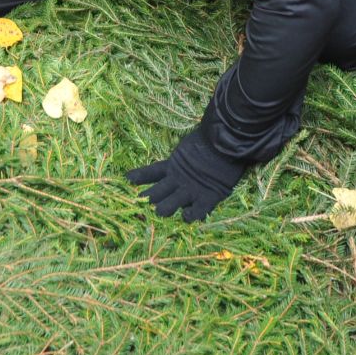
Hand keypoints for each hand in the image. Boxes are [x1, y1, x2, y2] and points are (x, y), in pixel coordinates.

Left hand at [126, 124, 246, 221]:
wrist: (229, 140)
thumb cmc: (212, 137)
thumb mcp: (191, 144)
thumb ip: (185, 153)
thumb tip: (182, 149)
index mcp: (173, 164)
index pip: (150, 172)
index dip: (139, 176)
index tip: (126, 179)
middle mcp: (178, 179)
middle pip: (156, 193)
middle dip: (150, 198)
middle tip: (142, 203)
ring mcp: (190, 190)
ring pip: (168, 205)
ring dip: (164, 209)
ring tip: (160, 211)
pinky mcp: (206, 197)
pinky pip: (195, 212)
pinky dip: (190, 215)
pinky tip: (185, 216)